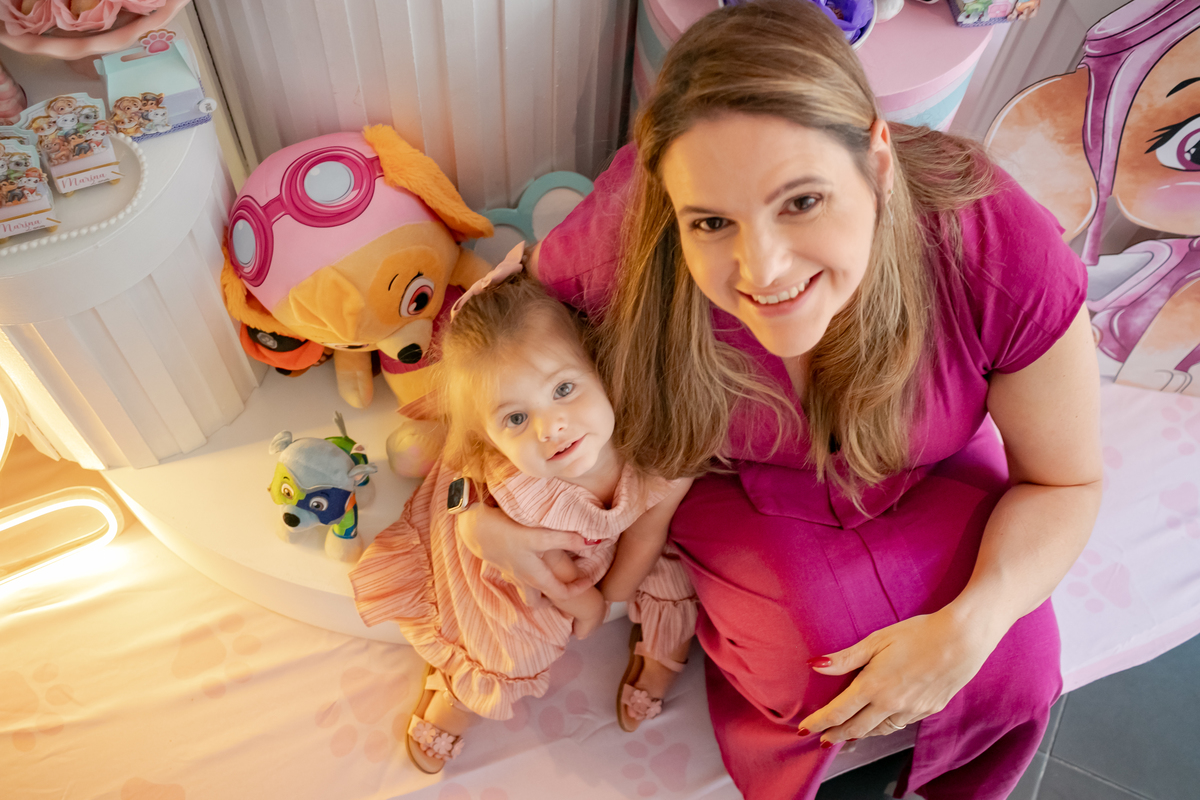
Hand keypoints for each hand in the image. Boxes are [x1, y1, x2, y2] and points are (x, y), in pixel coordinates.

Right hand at [457, 502, 593, 604]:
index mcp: (536, 577)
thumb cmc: (508, 533)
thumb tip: (591, 542)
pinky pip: (518, 580)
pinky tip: (533, 564)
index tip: (589, 580)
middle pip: (540, 601)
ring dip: (539, 592)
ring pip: (527, 593)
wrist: (476, 528)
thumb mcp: (539, 536)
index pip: (561, 593)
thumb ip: (565, 540)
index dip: (578, 590)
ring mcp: (512, 574)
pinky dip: (528, 578)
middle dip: (555, 598)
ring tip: (551, 581)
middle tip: (568, 586)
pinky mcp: (503, 565)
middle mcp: (524, 581)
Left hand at [797, 609, 1000, 744]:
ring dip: (860, 734)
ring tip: (847, 735)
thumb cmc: (918, 634)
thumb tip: (816, 666)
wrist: (962, 640)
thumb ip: (846, 658)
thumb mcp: (877, 640)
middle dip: (836, 735)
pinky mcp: (928, 710)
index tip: (804, 730)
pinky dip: (883, 728)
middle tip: (823, 740)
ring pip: (879, 731)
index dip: (819, 723)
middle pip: (856, 728)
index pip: (838, 712)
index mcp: (874, 686)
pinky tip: (880, 723)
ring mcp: (911, 710)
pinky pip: (899, 725)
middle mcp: (891, 704)